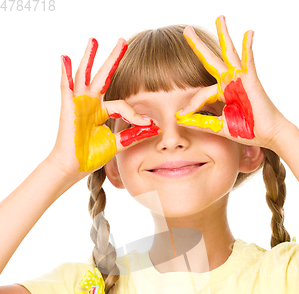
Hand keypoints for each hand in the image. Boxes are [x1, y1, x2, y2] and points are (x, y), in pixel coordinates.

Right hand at [50, 38, 159, 177]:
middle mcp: (91, 103)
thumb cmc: (91, 155)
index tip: (149, 124)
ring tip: (94, 40)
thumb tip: (153, 128)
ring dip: (90, 58)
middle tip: (122, 42)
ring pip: (86, 75)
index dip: (136, 114)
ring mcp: (79, 103)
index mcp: (102, 111)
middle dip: (113, 59)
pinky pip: (66, 86)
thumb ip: (132, 135)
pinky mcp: (68, 107)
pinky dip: (66, 73)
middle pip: (104, 77)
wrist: (75, 167)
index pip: (123, 105)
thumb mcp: (117, 144)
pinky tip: (65, 58)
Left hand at [175, 16, 283, 149]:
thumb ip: (202, 122)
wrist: (267, 135)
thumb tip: (181, 119)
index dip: (191, 104)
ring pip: (229, 53)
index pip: (202, 93)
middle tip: (187, 30)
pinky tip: (248, 33)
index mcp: (223, 93)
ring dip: (224, 35)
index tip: (180, 115)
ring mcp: (240, 79)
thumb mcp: (220, 127)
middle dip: (198, 46)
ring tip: (219, 18)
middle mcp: (230, 83)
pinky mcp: (251, 80)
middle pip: (211, 61)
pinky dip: (248, 47)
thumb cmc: (248, 130)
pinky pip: (248, 61)